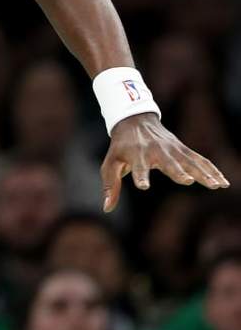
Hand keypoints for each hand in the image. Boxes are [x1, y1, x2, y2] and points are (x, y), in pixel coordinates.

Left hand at [101, 113, 229, 211]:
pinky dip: (212, 169)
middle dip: (177, 171)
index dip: (140, 176)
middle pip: (168, 163)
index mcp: (136, 155)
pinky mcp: (182, 149)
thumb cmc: (120, 147)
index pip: (137, 167)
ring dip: (203, 173)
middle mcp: (156, 151)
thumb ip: (111, 186)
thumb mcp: (110, 164)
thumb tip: (107, 209)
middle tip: (187, 181)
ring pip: (189, 162)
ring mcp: (172, 149)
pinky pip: (200, 160)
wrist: (134, 120)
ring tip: (216, 185)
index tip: (143, 186)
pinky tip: (223, 182)